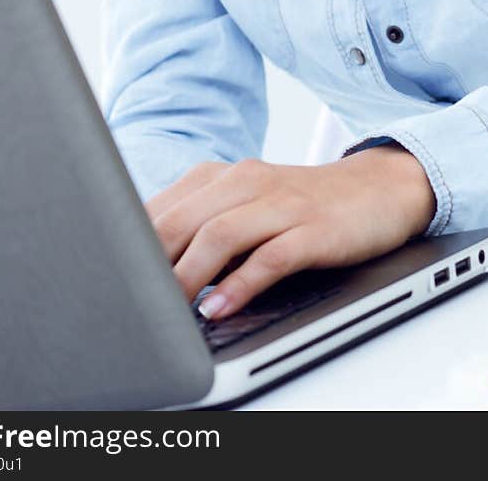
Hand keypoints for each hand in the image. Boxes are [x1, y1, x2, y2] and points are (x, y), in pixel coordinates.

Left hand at [144, 145, 436, 318]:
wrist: (377, 187)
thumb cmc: (302, 206)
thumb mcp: (245, 206)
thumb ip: (200, 227)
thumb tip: (146, 270)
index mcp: (219, 177)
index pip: (159, 209)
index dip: (129, 247)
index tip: (110, 279)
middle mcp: (245, 182)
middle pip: (181, 221)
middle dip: (150, 265)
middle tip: (132, 302)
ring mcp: (280, 204)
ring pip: (219, 236)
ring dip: (188, 276)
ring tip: (170, 310)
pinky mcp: (312, 230)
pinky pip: (269, 256)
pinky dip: (240, 284)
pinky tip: (220, 307)